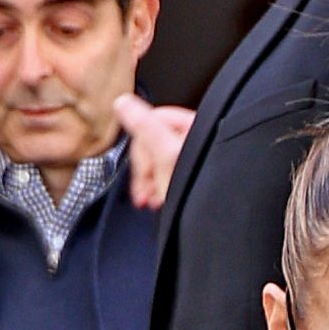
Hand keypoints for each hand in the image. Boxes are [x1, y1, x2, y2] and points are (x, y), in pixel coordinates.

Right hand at [115, 94, 195, 209]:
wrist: (206, 226)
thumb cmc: (196, 192)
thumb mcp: (165, 155)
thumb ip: (144, 126)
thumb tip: (123, 103)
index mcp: (193, 125)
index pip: (154, 119)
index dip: (142, 143)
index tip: (141, 166)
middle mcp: (193, 139)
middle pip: (153, 141)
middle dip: (144, 167)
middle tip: (145, 186)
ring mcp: (189, 159)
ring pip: (156, 162)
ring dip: (146, 181)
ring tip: (148, 198)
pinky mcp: (185, 178)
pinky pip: (162, 177)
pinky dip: (154, 189)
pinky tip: (154, 200)